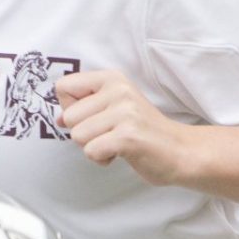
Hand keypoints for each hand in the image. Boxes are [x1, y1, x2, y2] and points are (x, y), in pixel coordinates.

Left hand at [56, 70, 187, 185]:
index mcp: (111, 79)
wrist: (181, 151)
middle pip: (68, 117)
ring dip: (94, 147)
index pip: (63, 87)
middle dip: (83, 133)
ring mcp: (124, 112)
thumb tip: (58, 119)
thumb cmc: (142, 131)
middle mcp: (118, 90)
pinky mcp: (128, 136)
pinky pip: (91, 151)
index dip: (70, 109)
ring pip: (78, 136)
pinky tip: (121, 153)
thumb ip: (84, 108)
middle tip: (110, 134)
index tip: (93, 117)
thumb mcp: (114, 107)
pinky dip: (102, 159)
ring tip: (117, 143)